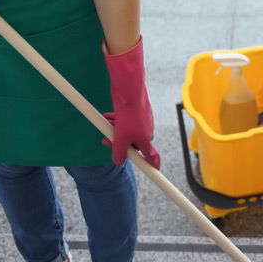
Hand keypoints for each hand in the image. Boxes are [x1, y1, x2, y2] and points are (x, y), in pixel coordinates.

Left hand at [101, 36, 160, 169]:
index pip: (151, 156)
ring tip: (107, 123)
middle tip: (106, 140)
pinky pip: (125, 120)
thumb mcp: (120, 139)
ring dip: (115, 130)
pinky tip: (108, 116)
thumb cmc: (128, 116)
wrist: (129, 91)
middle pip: (132, 143)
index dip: (153, 164)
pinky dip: (116, 120)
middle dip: (118, 142)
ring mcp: (141, 120)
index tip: (156, 170)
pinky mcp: (135, 111)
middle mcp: (146, 131)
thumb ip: (119, 153)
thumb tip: (118, 162)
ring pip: (126, 131)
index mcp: (146, 139)